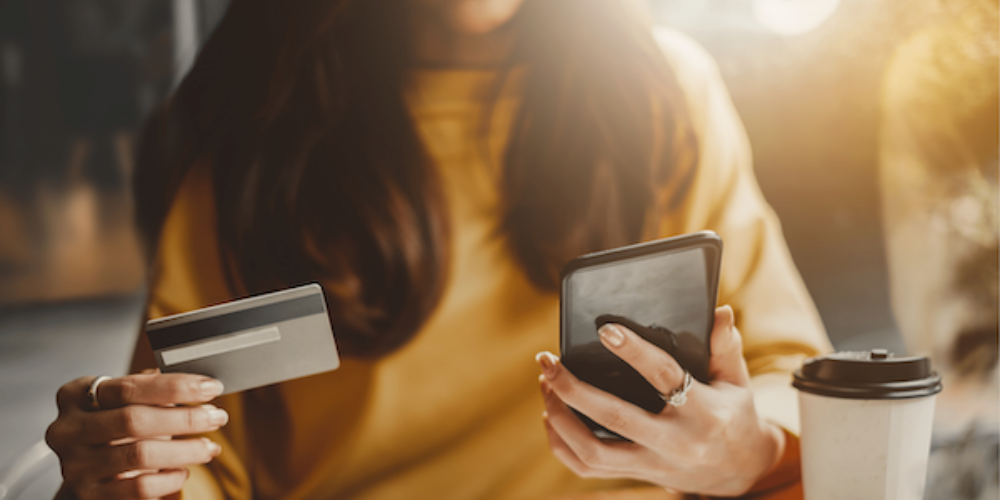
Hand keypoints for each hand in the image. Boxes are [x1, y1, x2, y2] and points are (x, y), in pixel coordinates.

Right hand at [46, 371, 228, 499]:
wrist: (90, 473)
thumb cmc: (115, 429)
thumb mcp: (127, 403)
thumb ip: (154, 390)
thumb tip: (200, 385)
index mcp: (76, 396)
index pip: (130, 387)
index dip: (175, 386)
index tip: (211, 388)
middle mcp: (68, 430)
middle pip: (134, 420)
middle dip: (185, 418)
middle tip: (217, 417)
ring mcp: (76, 465)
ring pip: (140, 455)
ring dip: (185, 450)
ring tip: (209, 446)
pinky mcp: (90, 495)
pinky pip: (140, 487)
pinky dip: (169, 478)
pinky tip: (183, 470)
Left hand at [536, 305, 784, 495]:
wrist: (741, 471)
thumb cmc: (734, 415)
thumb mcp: (737, 381)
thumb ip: (726, 346)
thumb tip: (719, 312)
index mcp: (703, 412)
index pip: (664, 377)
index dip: (634, 352)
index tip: (605, 330)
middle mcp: (675, 442)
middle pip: (614, 417)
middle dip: (573, 388)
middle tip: (548, 360)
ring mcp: (653, 464)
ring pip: (593, 451)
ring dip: (561, 417)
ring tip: (546, 384)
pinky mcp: (638, 475)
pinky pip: (588, 468)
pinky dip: (562, 445)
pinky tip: (550, 416)